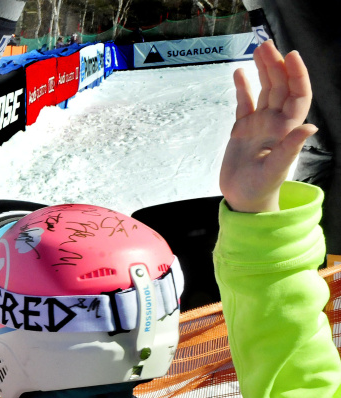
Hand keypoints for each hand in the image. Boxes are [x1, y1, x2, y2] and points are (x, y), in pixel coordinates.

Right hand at [219, 40, 316, 212]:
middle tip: (267, 45)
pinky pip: (244, 102)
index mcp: (286, 130)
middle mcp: (275, 123)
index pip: (297, 95)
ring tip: (258, 50)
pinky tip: (239, 73)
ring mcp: (259, 124)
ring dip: (263, 70)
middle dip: (275, 65)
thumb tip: (310, 127)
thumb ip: (290, 148)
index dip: (297, 75)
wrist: (243, 200)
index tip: (290, 55)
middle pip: (280, 87)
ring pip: (265, 90)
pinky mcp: (243, 129)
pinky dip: (243, 87)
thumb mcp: (275, 171)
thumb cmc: (260, 189)